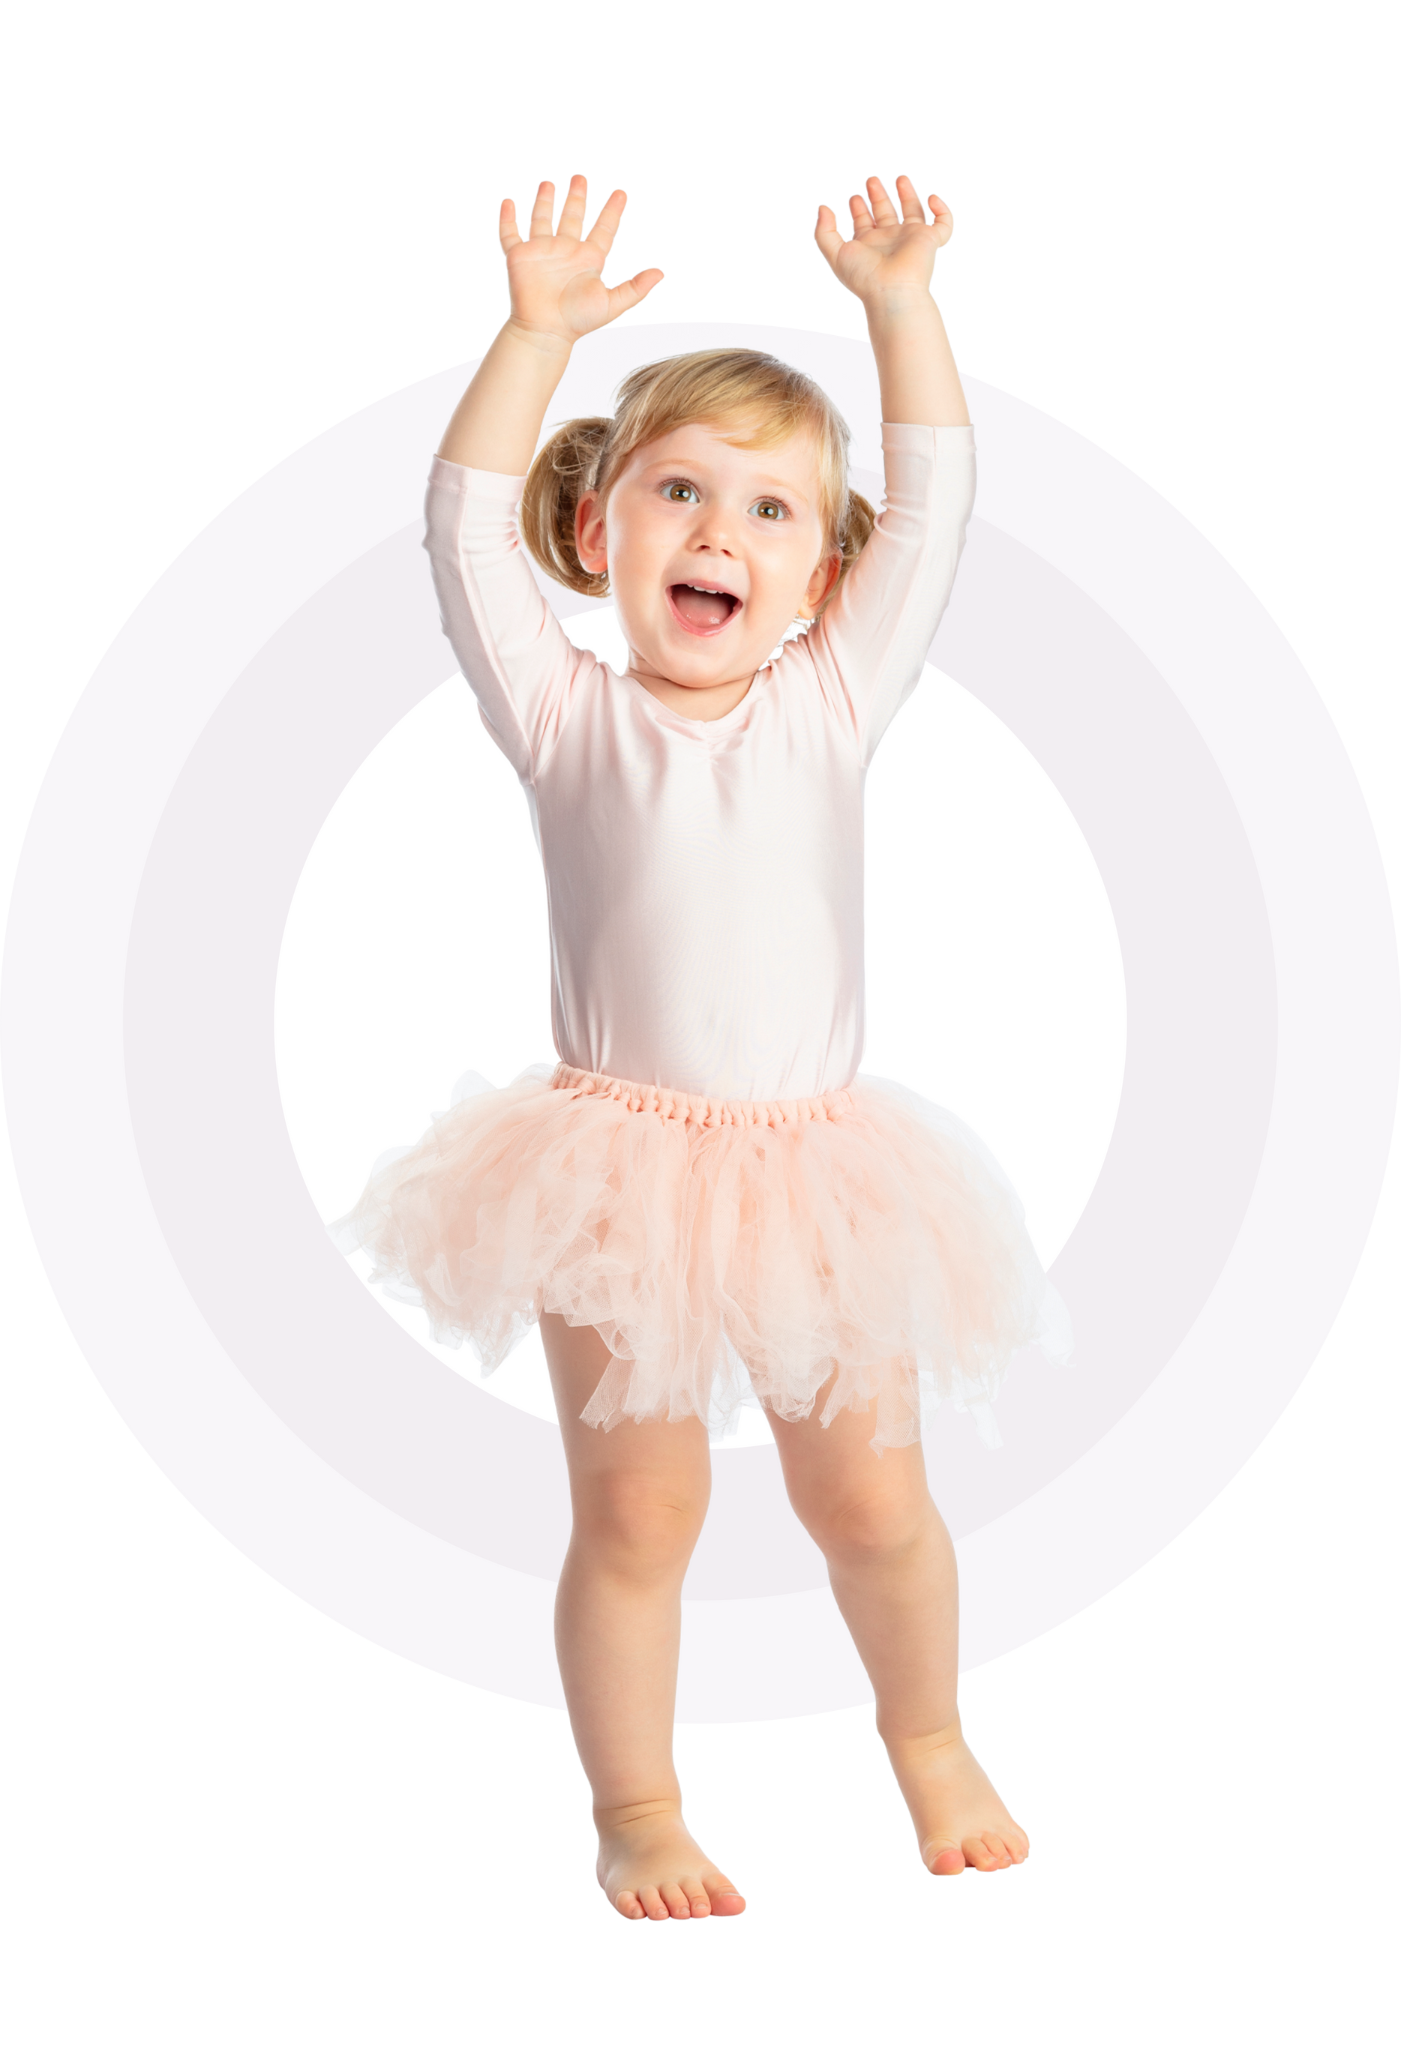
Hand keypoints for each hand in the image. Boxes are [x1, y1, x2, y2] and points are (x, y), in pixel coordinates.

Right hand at [498, 173, 664, 346]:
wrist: (545, 332)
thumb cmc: (577, 320)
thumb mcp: (612, 303)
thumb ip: (635, 288)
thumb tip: (661, 273)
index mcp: (588, 258)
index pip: (604, 229)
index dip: (613, 211)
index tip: (621, 193)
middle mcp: (566, 250)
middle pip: (573, 216)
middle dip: (577, 196)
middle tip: (580, 177)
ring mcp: (542, 251)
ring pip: (542, 218)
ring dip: (544, 200)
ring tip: (548, 183)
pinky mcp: (519, 256)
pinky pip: (511, 233)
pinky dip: (508, 218)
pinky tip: (509, 203)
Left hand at [814, 174, 953, 307]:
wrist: (892, 291)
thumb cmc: (864, 276)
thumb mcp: (835, 253)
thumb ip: (824, 231)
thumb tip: (823, 208)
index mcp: (869, 245)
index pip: (864, 223)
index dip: (858, 209)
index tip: (855, 198)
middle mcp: (890, 241)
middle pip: (885, 214)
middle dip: (878, 197)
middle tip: (871, 180)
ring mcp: (911, 239)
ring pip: (913, 213)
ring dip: (907, 195)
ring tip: (901, 179)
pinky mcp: (930, 240)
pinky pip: (944, 224)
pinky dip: (943, 210)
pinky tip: (932, 198)